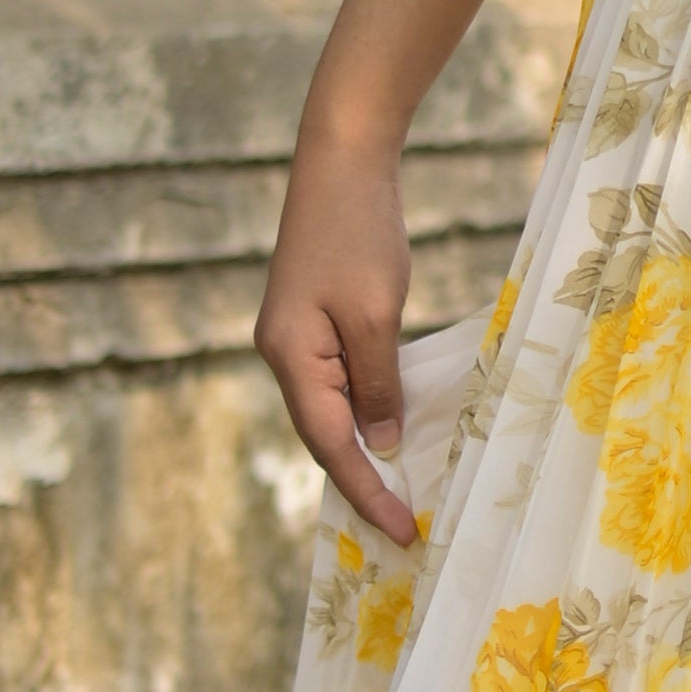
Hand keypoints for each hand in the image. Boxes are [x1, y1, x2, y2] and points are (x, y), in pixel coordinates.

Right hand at [257, 124, 420, 544]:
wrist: (342, 161)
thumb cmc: (358, 234)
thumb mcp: (374, 315)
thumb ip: (376, 383)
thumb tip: (381, 442)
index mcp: (290, 357)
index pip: (331, 445)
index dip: (366, 491)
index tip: (402, 530)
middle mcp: (283, 354)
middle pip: (324, 435)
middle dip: (363, 481)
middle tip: (406, 525)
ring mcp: (296, 338)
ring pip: (332, 411)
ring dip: (366, 451)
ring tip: (404, 491)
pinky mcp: (316, 320)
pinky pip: (341, 382)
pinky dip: (367, 411)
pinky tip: (394, 429)